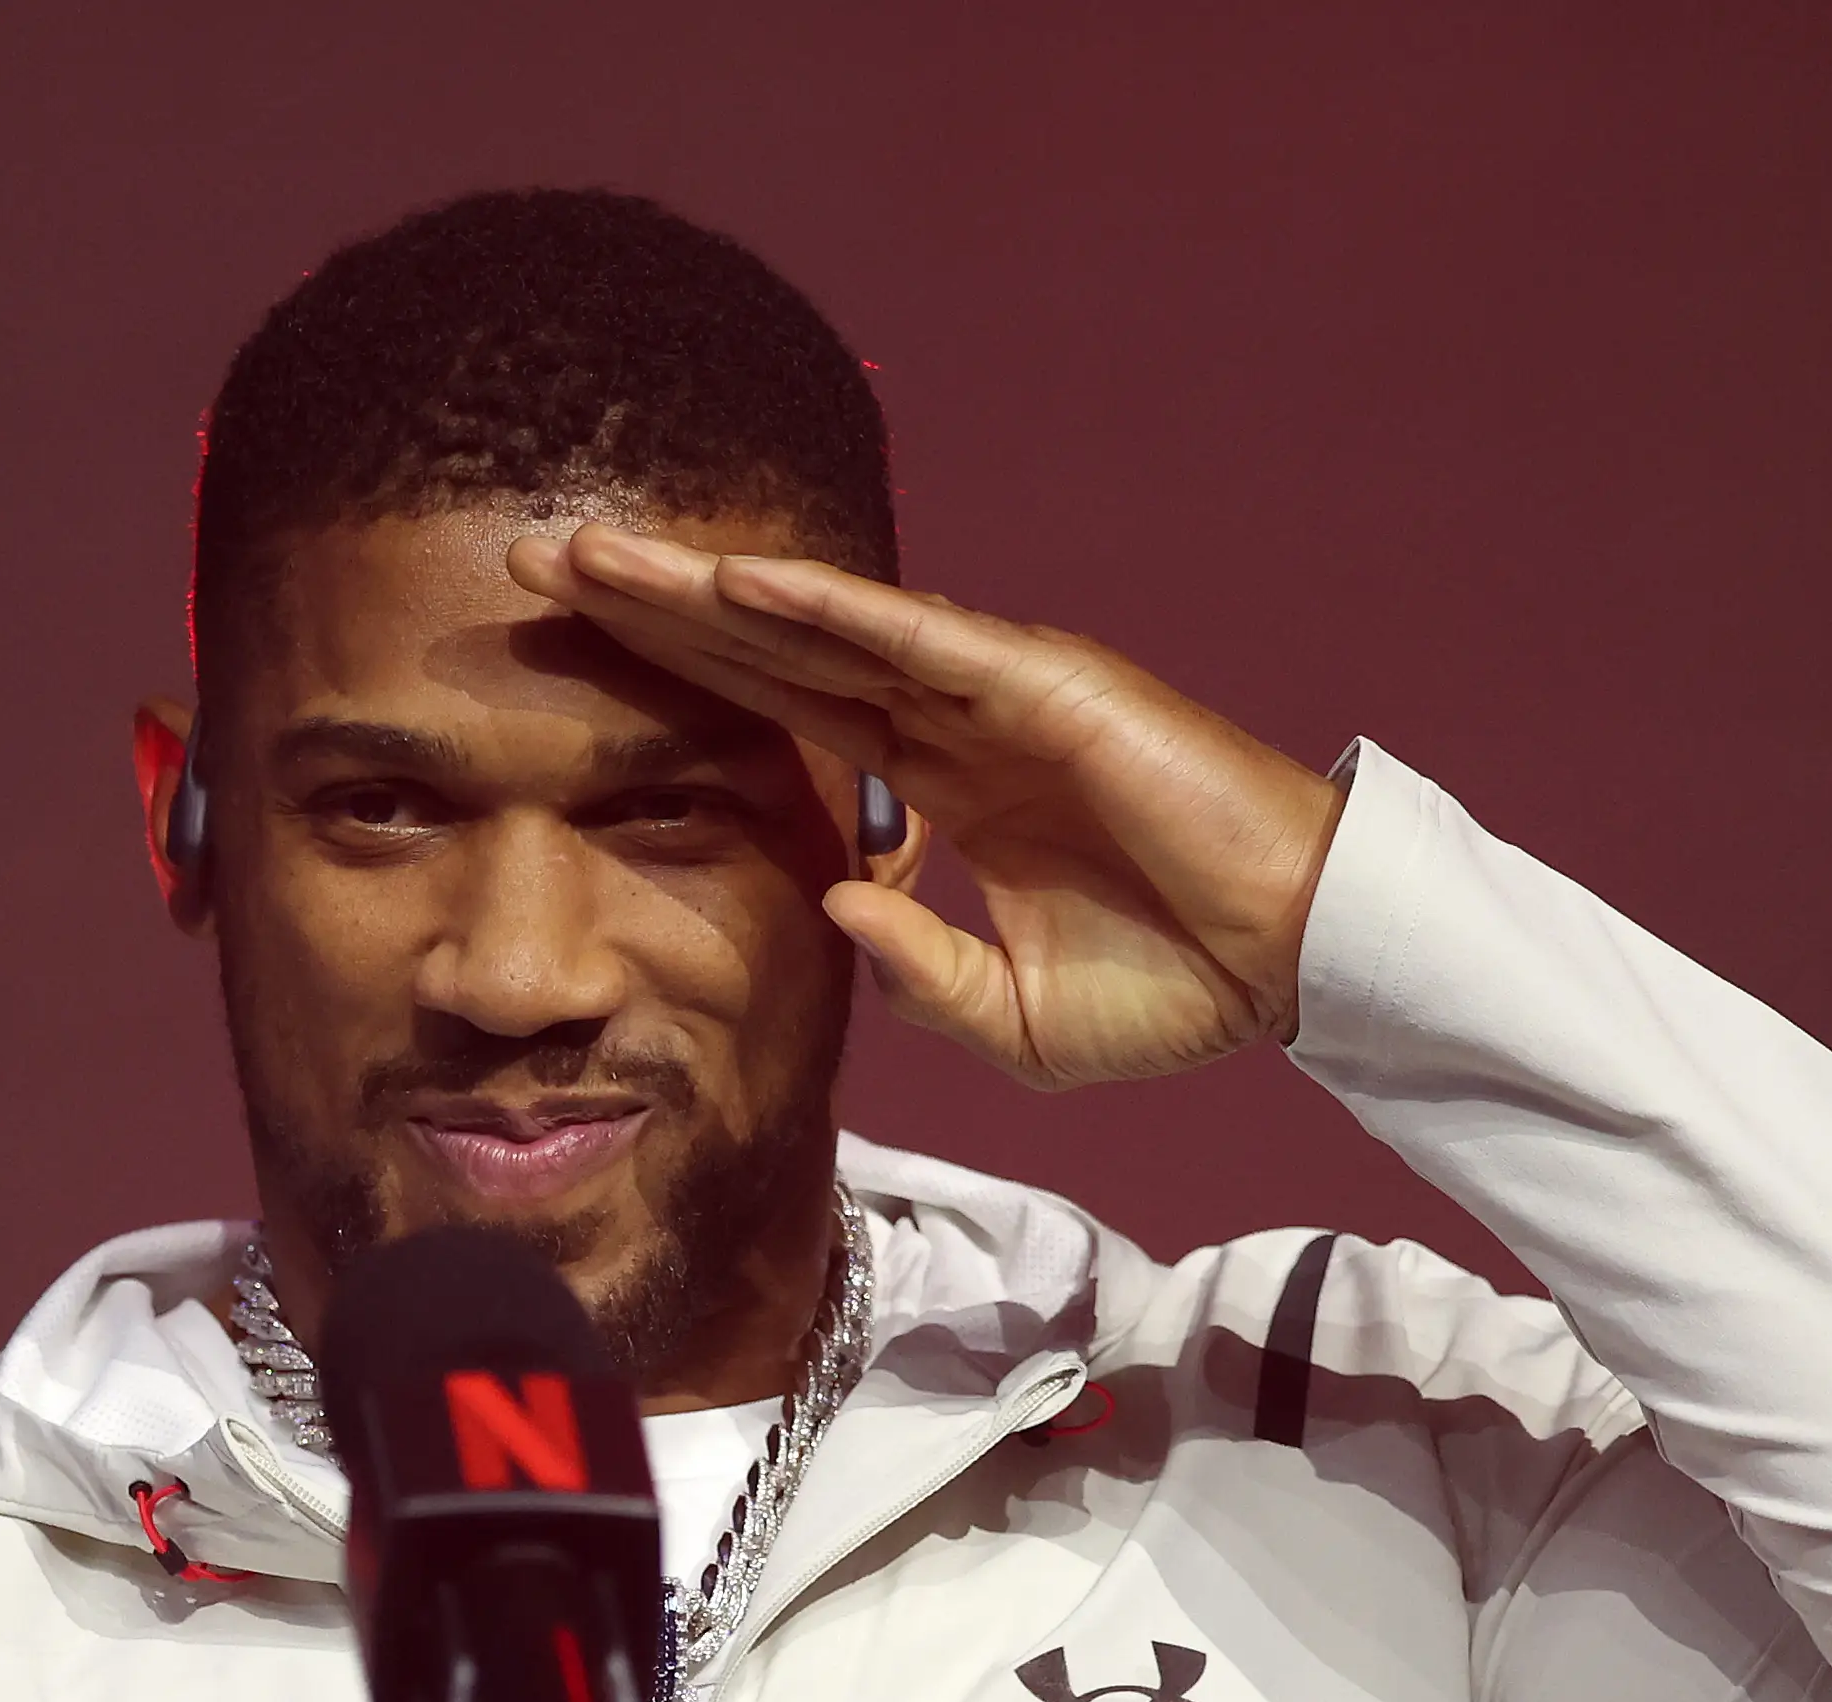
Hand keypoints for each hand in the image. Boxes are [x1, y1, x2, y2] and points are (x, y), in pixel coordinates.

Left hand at [508, 522, 1344, 1089]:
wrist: (1293, 969)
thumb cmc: (1179, 987)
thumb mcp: (1016, 1020)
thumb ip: (919, 971)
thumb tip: (833, 906)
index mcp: (941, 791)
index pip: (780, 717)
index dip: (679, 679)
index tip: (574, 656)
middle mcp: (953, 723)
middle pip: (771, 650)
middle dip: (653, 608)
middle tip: (537, 558)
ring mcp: (995, 695)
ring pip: (822, 627)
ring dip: (707, 589)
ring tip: (595, 552)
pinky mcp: (1044, 690)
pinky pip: (915, 642)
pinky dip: (828, 608)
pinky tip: (740, 584)